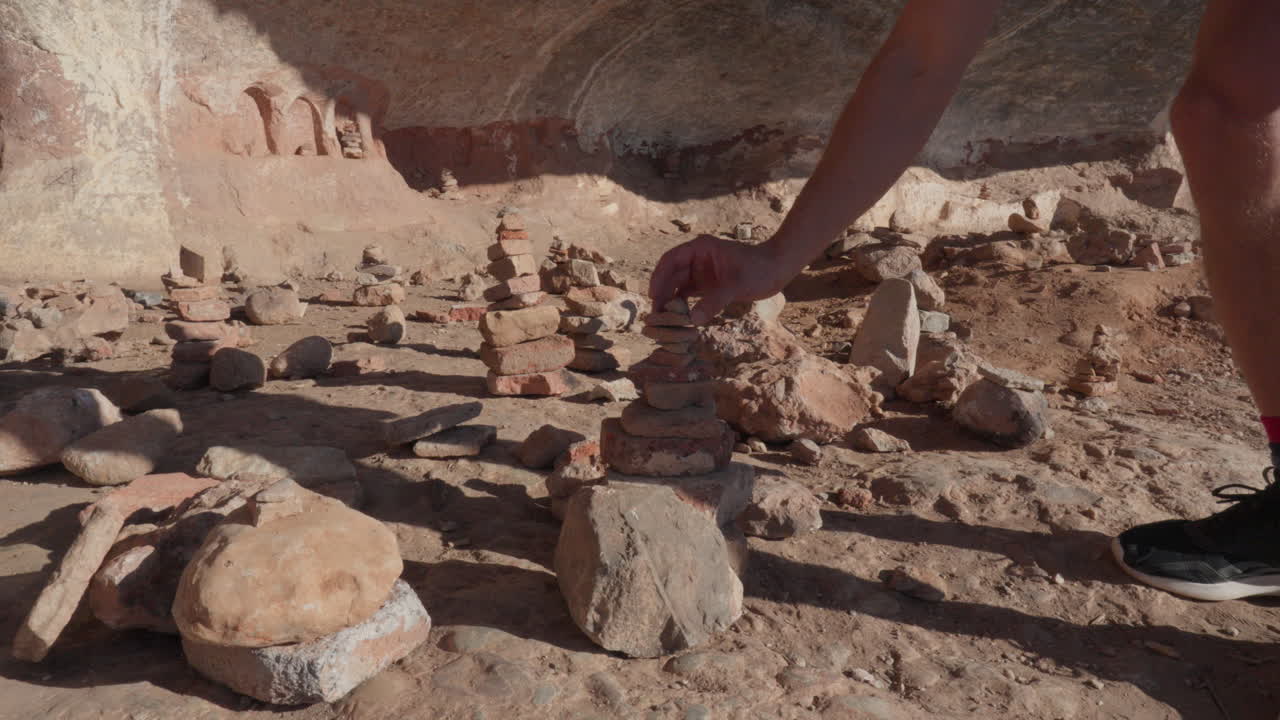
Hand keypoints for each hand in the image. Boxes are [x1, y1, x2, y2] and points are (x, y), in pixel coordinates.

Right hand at [649, 235, 786, 324]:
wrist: (778, 269)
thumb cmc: (759, 269)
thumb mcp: (736, 285)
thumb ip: (714, 301)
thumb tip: (693, 320)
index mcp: (700, 248)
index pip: (670, 260)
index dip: (659, 277)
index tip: (653, 296)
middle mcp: (697, 259)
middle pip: (671, 276)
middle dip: (662, 294)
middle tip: (655, 315)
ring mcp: (702, 272)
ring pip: (678, 287)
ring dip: (671, 302)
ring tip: (663, 320)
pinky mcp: (708, 285)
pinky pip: (689, 295)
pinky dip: (683, 306)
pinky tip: (679, 320)